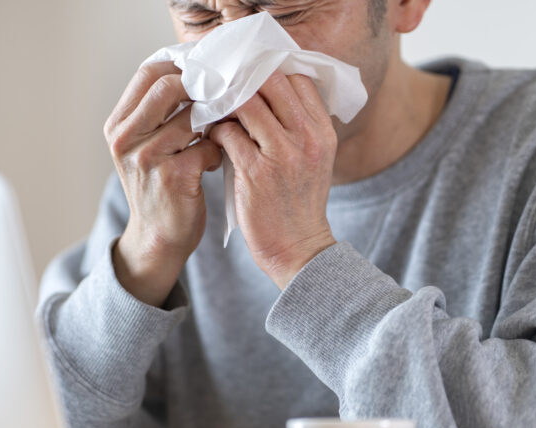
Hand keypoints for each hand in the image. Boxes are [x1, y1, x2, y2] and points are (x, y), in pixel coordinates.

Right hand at [104, 61, 221, 306]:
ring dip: (214, 121)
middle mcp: (125, 139)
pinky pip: (207, 146)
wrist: (159, 239)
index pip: (147, 73)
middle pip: (167, 86)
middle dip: (200, 87)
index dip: (181, 64)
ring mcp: (146, 158)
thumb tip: (198, 73)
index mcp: (118, 126)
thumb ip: (161, 114)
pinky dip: (218, 150)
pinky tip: (216, 161)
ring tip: (219, 133)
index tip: (206, 66)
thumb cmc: (161, 188)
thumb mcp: (147, 147)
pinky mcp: (172, 177)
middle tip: (222, 93)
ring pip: (192, 117)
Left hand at [209, 72, 337, 288]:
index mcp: (323, 131)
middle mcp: (307, 137)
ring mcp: (283, 154)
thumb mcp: (313, 159)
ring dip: (226, 103)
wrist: (298, 248)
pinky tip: (213, 137)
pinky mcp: (256, 171)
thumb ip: (298, 126)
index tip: (248, 74)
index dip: (270, 71)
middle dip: (244, 79)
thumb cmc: (298, 203)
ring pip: (247, 103)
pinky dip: (216, 130)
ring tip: (215, 109)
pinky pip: (229, 133)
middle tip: (224, 83)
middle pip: (272, 83)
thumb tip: (263, 92)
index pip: (298, 79)